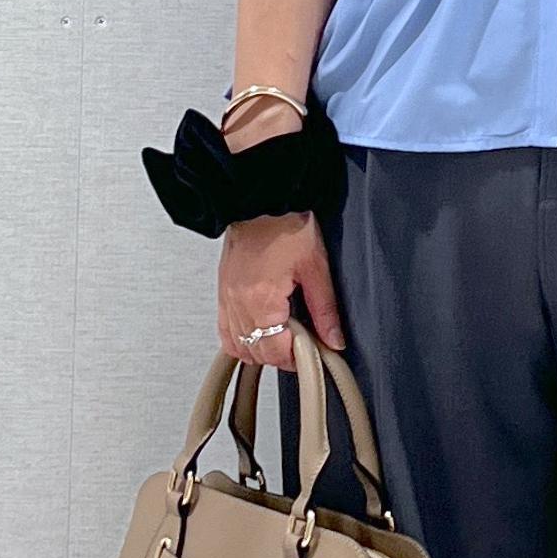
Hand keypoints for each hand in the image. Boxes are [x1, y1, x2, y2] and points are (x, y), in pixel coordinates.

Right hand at [216, 99, 345, 369]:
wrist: (259, 198)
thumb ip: (325, 310)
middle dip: (281, 356)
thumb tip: (334, 339)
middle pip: (256, 353)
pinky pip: (224, 331)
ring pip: (237, 347)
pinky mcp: (223, 291)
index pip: (276, 351)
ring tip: (282, 340)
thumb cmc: (284, 224)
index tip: (312, 353)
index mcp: (261, 298)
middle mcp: (238, 302)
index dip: (297, 358)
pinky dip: (240, 341)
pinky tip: (258, 334)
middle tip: (302, 346)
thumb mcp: (316, 268)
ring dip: (261, 350)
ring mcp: (227, 298)